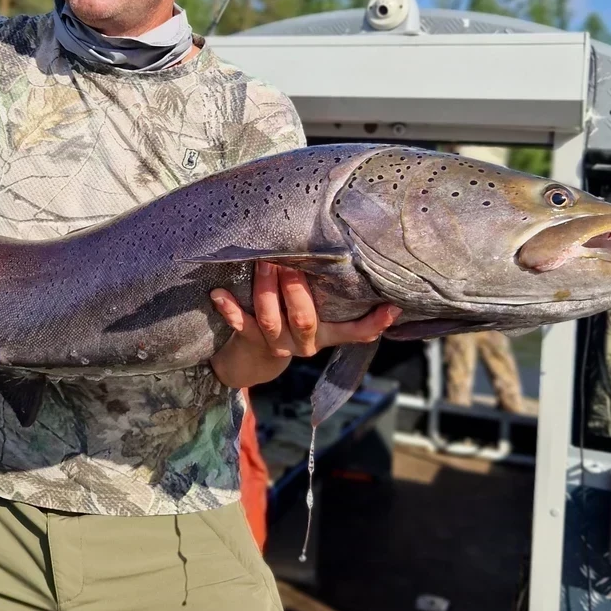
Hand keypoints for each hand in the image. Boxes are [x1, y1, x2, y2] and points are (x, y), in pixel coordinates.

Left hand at [208, 261, 400, 389]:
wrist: (252, 359)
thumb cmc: (289, 319)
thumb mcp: (316, 313)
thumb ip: (331, 294)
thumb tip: (353, 252)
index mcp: (326, 334)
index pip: (356, 332)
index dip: (375, 323)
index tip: (392, 307)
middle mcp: (305, 342)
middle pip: (305, 319)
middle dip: (296, 289)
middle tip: (290, 260)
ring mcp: (277, 344)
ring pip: (271, 319)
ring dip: (266, 289)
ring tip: (263, 262)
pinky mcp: (250, 341)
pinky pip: (240, 326)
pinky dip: (230, 309)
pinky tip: (219, 294)